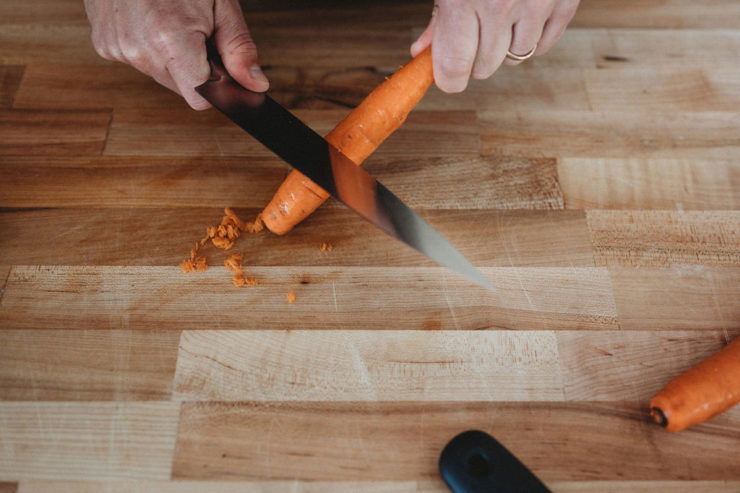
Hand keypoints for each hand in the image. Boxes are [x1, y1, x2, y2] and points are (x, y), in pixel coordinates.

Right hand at [84, 0, 268, 109]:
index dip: (215, 87)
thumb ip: (238, 48)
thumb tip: (255, 85)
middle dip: (195, 68)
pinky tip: (150, 20)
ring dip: (171, 58)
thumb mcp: (220, 3)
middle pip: (181, 88)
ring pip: (160, 75)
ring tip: (171, 20)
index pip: (200, 98)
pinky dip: (148, 47)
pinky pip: (138, 60)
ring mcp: (117, 47)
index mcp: (170, 40)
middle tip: (196, 30)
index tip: (221, 69)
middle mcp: (139, 49)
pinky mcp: (103, 43)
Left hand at [411, 0, 579, 92]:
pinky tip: (521, 17)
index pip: (455, 67)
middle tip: (472, 33)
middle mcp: (502, 5)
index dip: (448, 79)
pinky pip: (545, 44)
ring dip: (504, 48)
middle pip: (485, 67)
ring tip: (498, 19)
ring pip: (516, 58)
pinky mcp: (565, 0)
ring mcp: (537, 3)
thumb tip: (422, 53)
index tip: (446, 75)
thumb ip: (437, 17)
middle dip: (474, 58)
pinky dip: (532, 38)